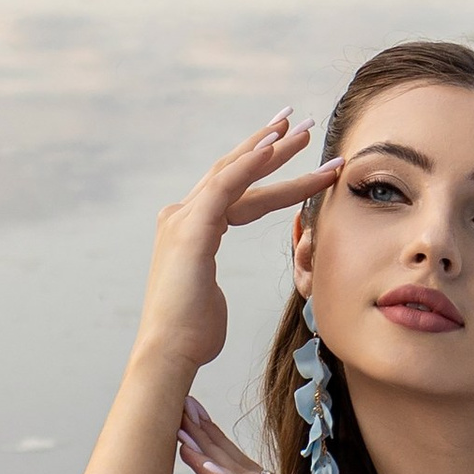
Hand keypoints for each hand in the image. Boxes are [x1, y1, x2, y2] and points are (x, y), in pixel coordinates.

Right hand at [129, 114, 339, 388]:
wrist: (169, 351)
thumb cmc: (191, 334)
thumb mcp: (206, 296)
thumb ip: (208, 279)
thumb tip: (210, 287)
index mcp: (189, 230)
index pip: (233, 190)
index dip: (263, 169)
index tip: (289, 146)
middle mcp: (182, 217)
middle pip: (234, 171)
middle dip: (269, 146)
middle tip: (300, 121)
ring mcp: (184, 220)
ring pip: (235, 173)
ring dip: (272, 150)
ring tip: (304, 131)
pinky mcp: (191, 230)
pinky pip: (226, 186)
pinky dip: (251, 164)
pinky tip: (275, 147)